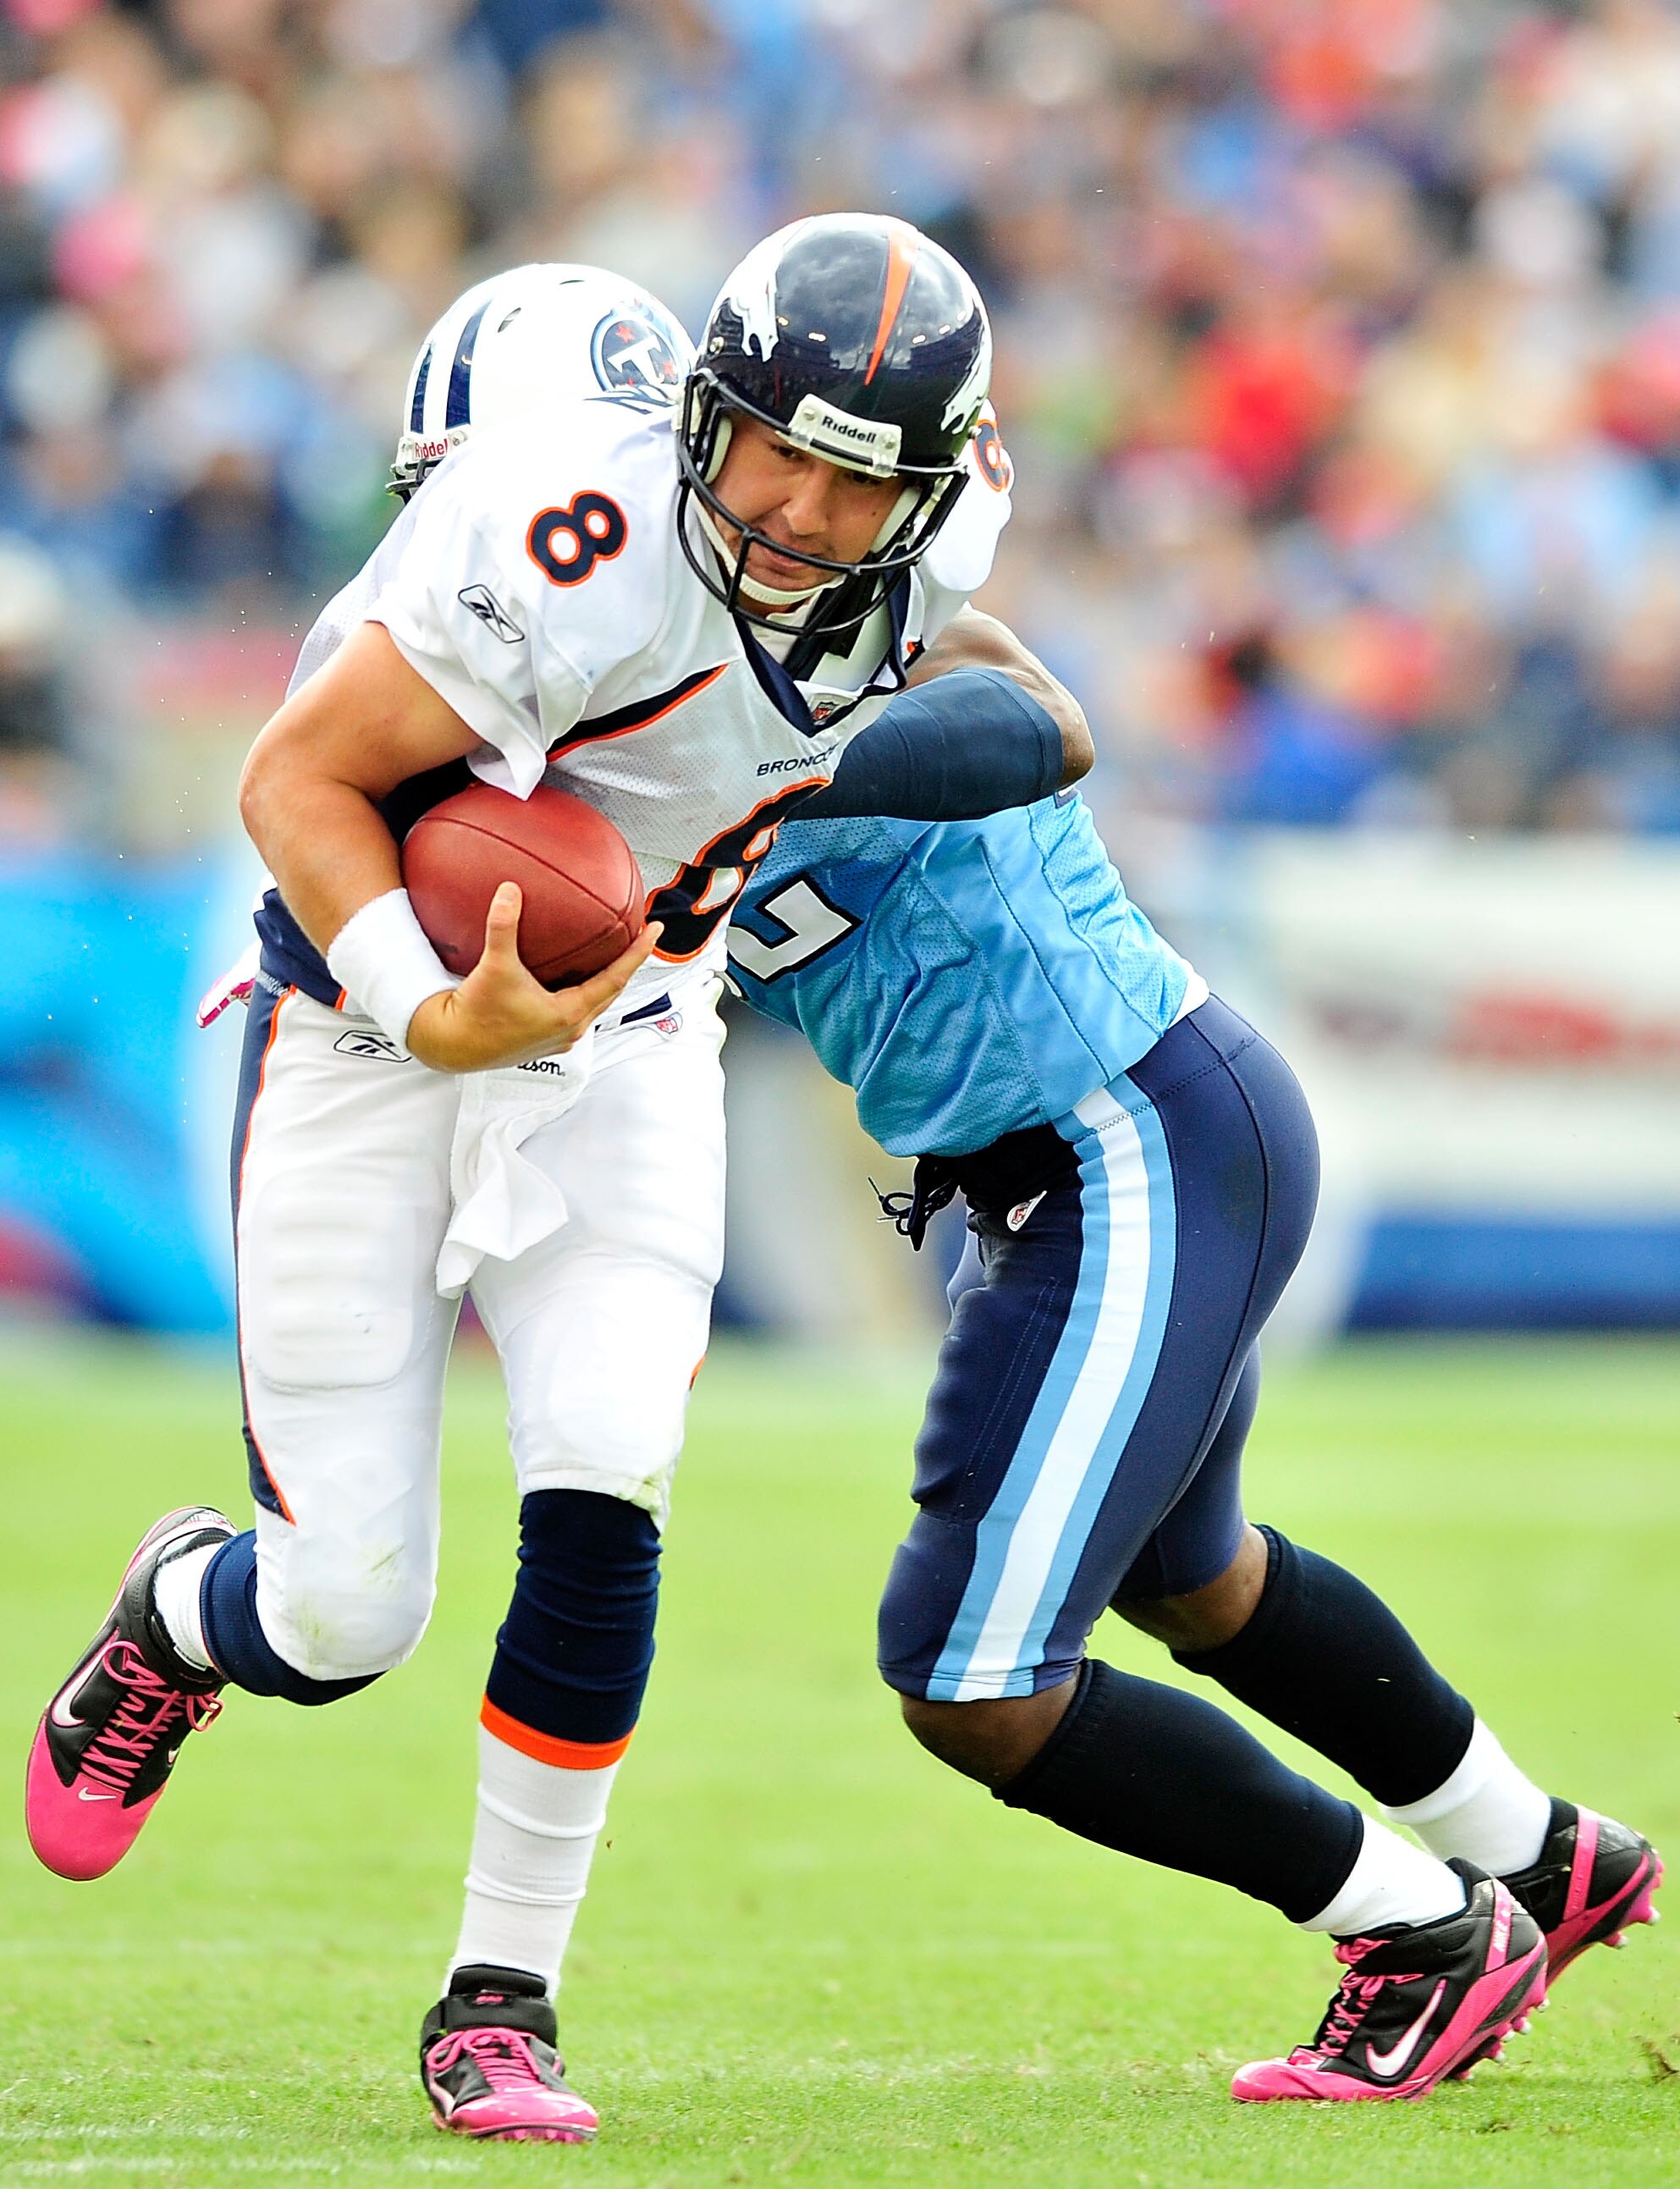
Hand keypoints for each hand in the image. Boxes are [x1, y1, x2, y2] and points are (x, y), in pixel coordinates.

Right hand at [406, 883, 660, 1072]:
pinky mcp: (546, 1039)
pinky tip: (577, 975)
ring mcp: (560, 1037)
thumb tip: (510, 890)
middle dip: (629, 964)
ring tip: (616, 954)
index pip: (615, 978)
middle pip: (611, 991)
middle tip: (642, 938)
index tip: (655, 932)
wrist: (453, 1046)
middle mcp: (570, 1029)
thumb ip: (504, 926)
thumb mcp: (494, 966)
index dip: (637, 954)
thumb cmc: (476, 1013)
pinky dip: (586, 990)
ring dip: (608, 980)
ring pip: (595, 1003)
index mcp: (568, 1014)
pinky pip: (577, 1010)